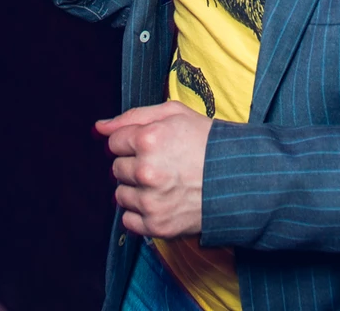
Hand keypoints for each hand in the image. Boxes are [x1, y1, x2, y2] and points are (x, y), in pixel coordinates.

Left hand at [97, 101, 210, 238]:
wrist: (240, 180)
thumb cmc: (207, 142)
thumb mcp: (174, 114)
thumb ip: (132, 117)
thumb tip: (99, 127)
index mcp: (148, 139)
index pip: (114, 142)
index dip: (132, 142)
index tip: (151, 146)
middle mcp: (146, 171)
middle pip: (116, 168)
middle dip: (134, 165)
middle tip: (161, 165)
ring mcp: (151, 200)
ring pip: (119, 195)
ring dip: (135, 190)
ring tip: (162, 184)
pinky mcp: (158, 225)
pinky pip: (128, 220)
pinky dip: (140, 213)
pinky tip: (161, 202)